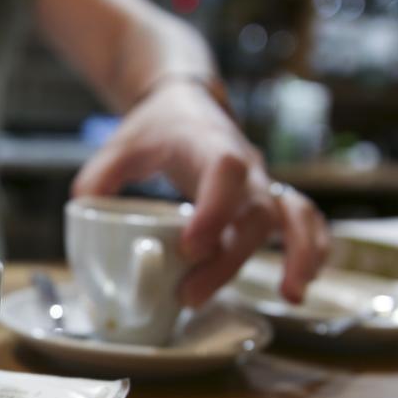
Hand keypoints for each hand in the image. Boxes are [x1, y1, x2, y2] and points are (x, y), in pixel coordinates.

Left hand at [71, 81, 328, 305]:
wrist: (187, 101)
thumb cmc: (154, 127)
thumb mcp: (119, 145)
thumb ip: (99, 178)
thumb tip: (84, 213)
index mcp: (208, 145)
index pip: (224, 171)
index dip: (215, 209)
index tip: (190, 248)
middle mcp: (244, 165)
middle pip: (253, 211)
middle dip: (228, 259)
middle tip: (190, 295)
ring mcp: (260, 182)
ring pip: (292, 214)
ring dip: (296, 254)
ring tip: (290, 296)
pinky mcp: (267, 198)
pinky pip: (303, 219)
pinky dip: (313, 248)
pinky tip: (303, 285)